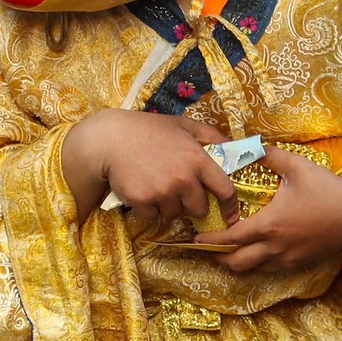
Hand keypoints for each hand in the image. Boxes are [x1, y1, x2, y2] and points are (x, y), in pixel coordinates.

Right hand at [60, 109, 232, 223]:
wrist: (110, 139)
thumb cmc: (148, 129)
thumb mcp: (182, 124)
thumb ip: (209, 134)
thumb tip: (231, 144)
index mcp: (198, 159)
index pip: (225, 190)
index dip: (230, 205)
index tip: (229, 215)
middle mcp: (183, 178)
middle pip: (199, 209)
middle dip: (191, 204)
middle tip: (177, 192)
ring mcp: (162, 191)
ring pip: (174, 214)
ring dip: (167, 206)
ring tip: (155, 187)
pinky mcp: (143, 201)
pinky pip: (153, 216)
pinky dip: (148, 208)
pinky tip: (141, 190)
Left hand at [204, 149, 341, 273]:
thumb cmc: (327, 187)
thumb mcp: (296, 166)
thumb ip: (268, 155)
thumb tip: (248, 145)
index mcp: (269, 224)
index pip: (230, 238)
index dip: (210, 240)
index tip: (195, 239)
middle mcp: (276, 246)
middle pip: (237, 263)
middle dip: (218, 257)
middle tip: (208, 248)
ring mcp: (289, 257)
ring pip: (254, 269)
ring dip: (237, 262)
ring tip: (227, 251)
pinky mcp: (301, 262)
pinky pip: (271, 269)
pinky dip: (258, 264)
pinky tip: (255, 251)